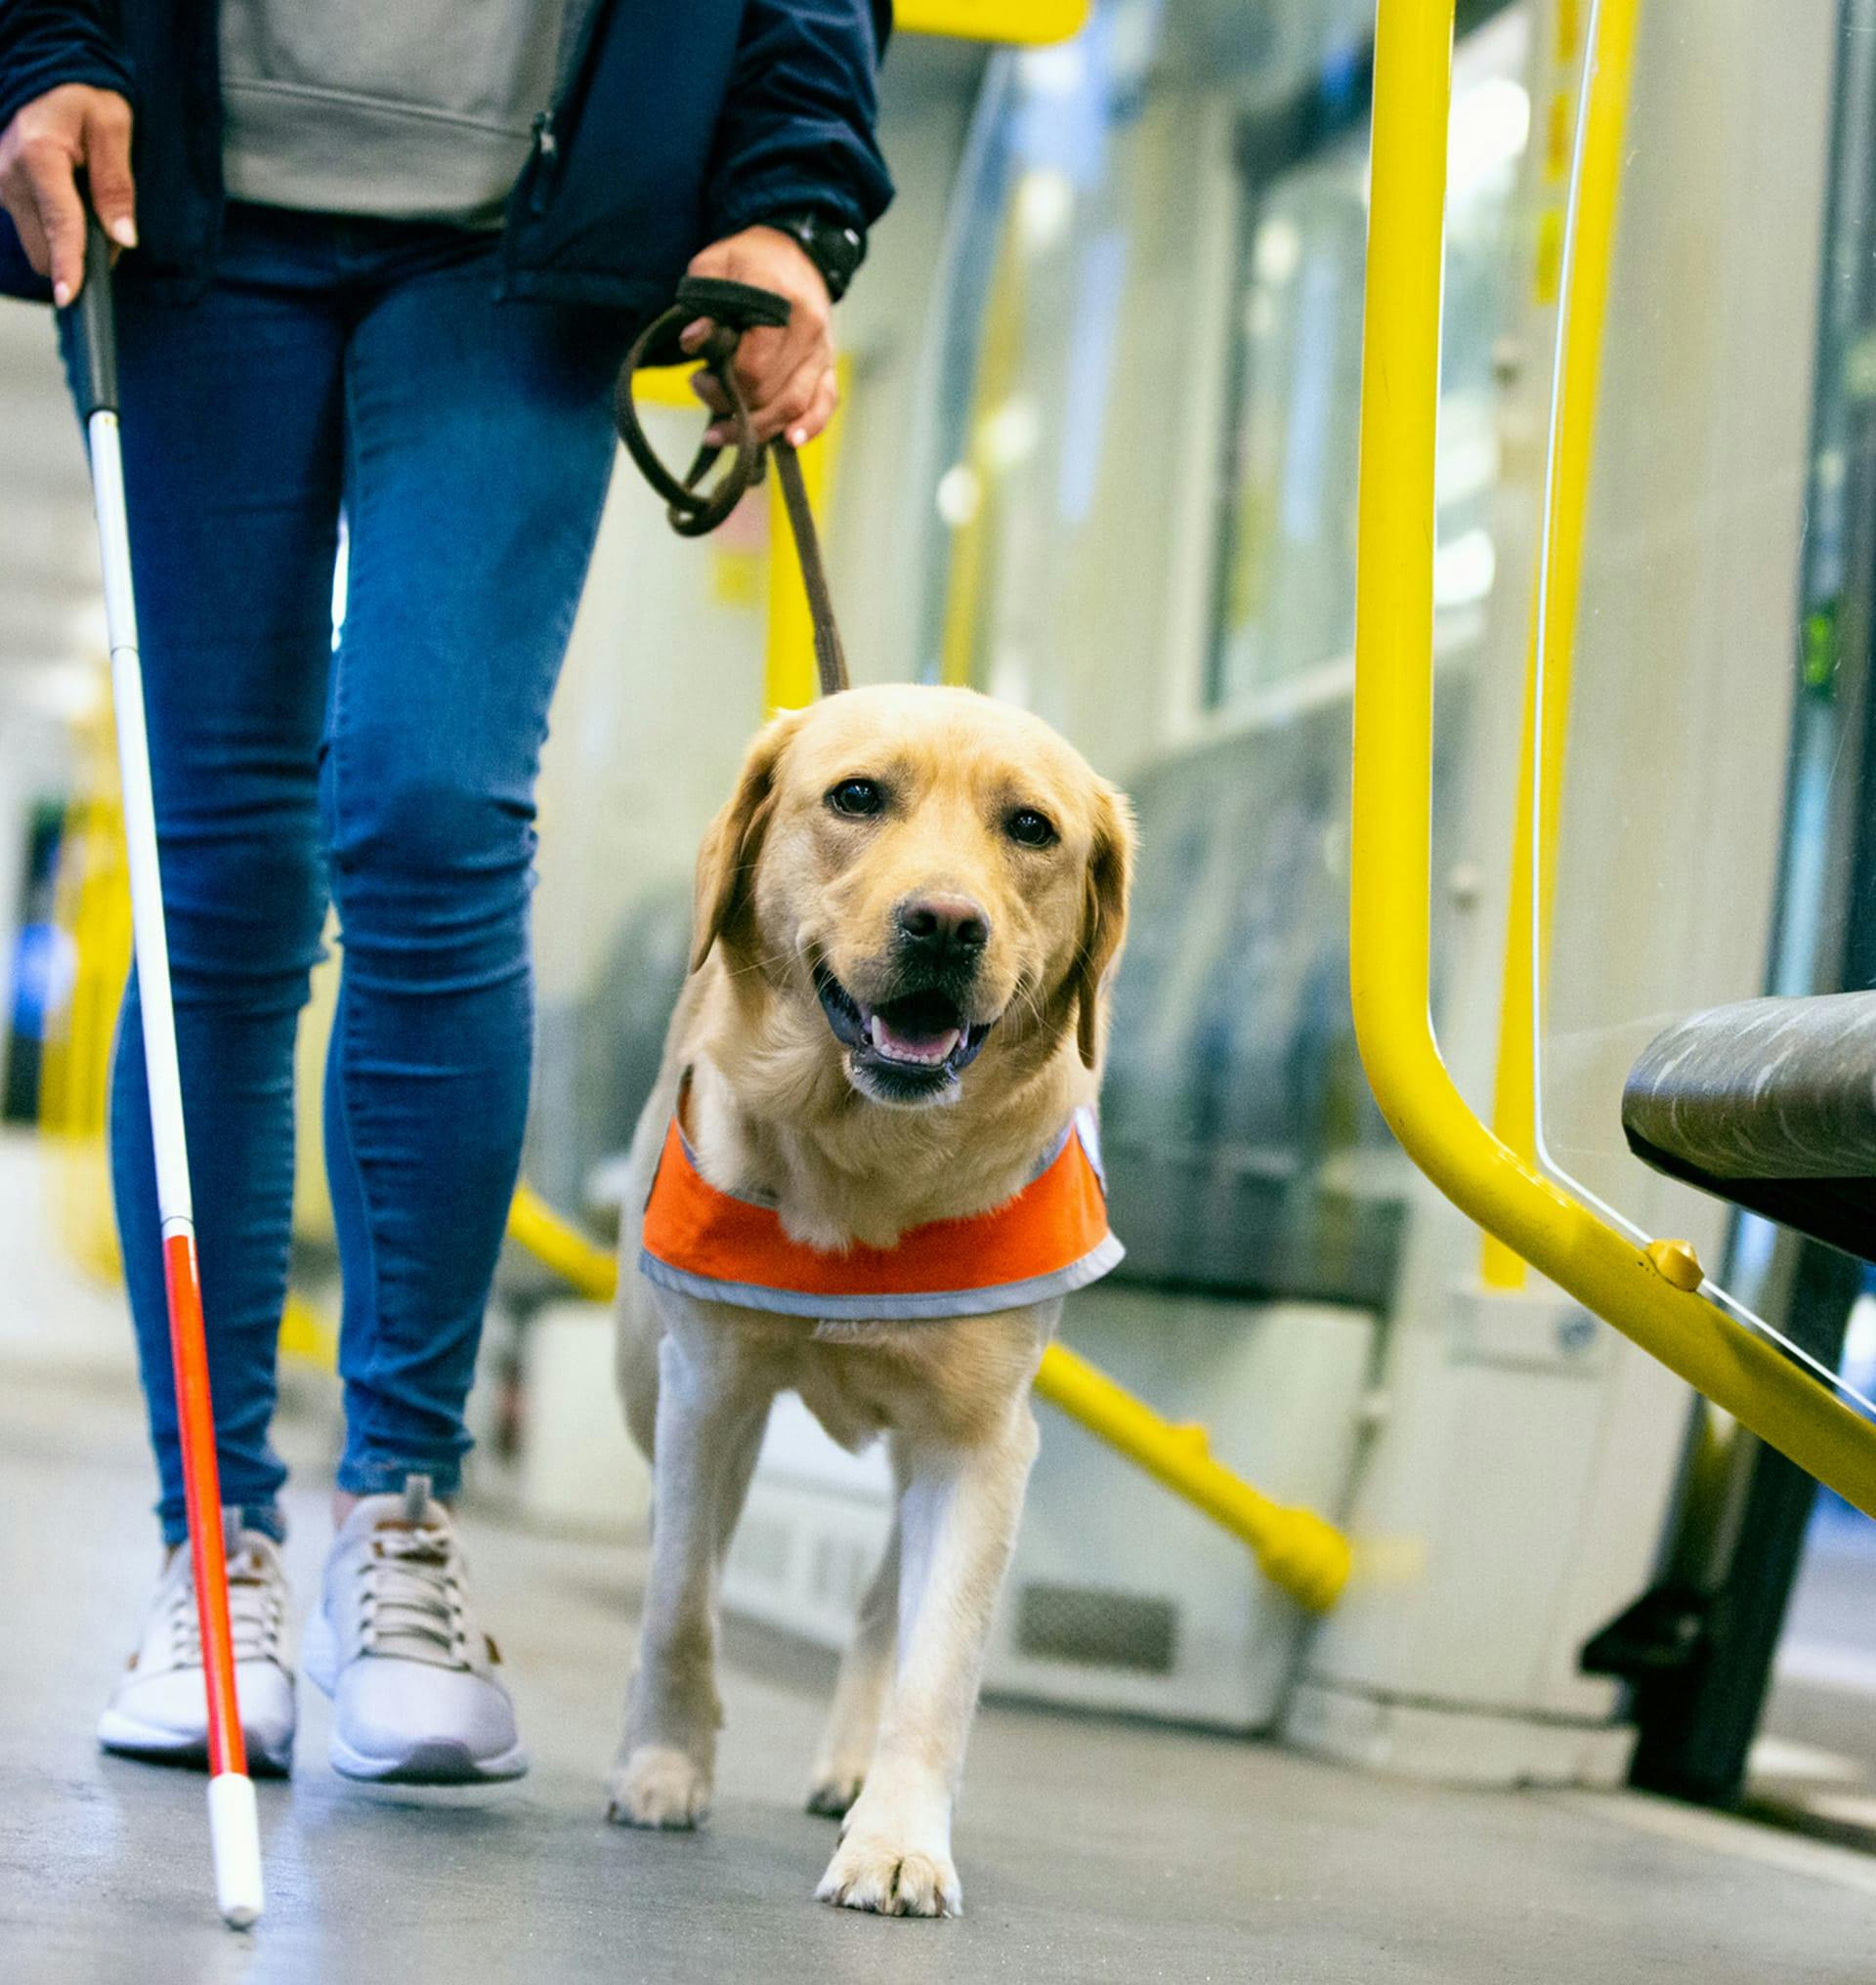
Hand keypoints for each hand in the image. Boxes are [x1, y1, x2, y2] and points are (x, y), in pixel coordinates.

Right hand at [0, 83, 135, 305]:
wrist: (45, 74)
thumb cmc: (82, 97)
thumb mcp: (112, 128)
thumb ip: (116, 185)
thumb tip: (122, 238)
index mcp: (39, 156)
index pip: (59, 223)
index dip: (68, 264)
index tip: (69, 296)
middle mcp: (9, 173)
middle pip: (45, 247)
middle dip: (81, 254)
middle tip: (110, 226)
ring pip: (36, 244)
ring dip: (67, 244)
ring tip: (87, 205)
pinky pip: (30, 229)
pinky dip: (53, 230)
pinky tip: (67, 202)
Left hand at [683, 226, 835, 448]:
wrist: (795, 250)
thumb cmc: (747, 261)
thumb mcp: (713, 268)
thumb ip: (701, 305)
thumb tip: (693, 343)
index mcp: (778, 299)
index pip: (753, 366)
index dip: (722, 386)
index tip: (697, 379)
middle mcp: (808, 327)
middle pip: (772, 393)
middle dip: (733, 407)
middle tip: (704, 395)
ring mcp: (822, 349)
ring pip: (794, 406)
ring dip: (759, 429)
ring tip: (724, 433)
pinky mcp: (829, 364)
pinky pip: (826, 404)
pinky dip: (809, 427)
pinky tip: (790, 442)